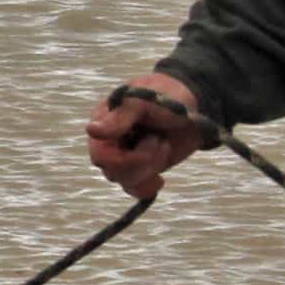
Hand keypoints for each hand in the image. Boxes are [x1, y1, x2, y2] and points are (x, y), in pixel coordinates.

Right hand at [85, 70, 208, 201]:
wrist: (192, 105)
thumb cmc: (165, 95)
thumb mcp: (145, 102)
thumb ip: (120, 117)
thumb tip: (91, 131)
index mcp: (105, 122)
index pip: (100, 154)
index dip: (122, 158)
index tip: (150, 142)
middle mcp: (110, 142)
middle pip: (113, 171)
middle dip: (141, 161)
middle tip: (160, 140)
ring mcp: (125, 157)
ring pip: (125, 181)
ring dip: (150, 168)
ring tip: (164, 145)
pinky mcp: (141, 168)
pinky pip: (134, 189)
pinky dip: (147, 187)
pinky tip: (159, 179)